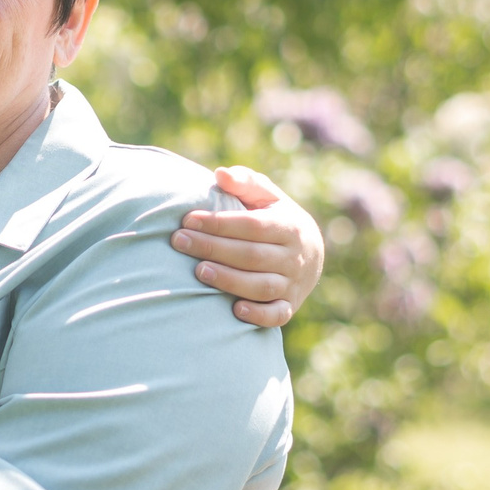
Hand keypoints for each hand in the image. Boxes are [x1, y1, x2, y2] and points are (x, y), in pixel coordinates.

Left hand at [171, 166, 324, 328]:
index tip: (187, 219)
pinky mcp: (290, 306)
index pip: (252, 225)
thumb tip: (220, 174)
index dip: (219, 222)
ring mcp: (293, 284)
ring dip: (230, 280)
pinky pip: (277, 315)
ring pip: (262, 286)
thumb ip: (245, 182)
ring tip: (198, 272)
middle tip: (179, 241)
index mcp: (289, 226)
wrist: (310, 254)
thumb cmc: (275, 218)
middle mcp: (294, 257)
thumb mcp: (267, 196)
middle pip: (252, 255)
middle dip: (213, 248)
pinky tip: (234, 310)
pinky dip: (258, 315)